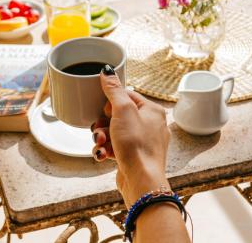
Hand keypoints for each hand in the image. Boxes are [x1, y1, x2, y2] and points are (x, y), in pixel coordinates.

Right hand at [92, 65, 170, 206]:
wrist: (141, 181)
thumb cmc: (136, 145)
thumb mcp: (123, 111)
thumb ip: (114, 90)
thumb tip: (107, 71)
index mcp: (153, 110)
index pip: (128, 96)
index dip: (111, 102)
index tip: (104, 111)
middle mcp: (151, 125)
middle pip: (118, 115)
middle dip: (103, 124)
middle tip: (98, 130)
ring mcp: (143, 142)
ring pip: (115, 132)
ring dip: (102, 137)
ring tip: (99, 144)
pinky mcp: (135, 157)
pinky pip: (117, 148)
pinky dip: (107, 150)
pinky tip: (102, 155)